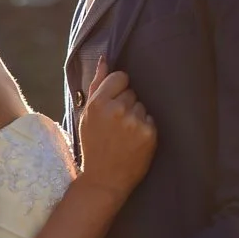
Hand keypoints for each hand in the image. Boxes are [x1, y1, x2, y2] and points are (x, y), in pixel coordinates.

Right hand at [77, 61, 155, 198]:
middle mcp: (117, 110)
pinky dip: (145, 128)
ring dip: (136, 116)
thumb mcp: (87, 115)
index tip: (112, 103)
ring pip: (142, 105)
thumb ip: (96, 85)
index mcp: (98, 103)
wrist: (104, 178)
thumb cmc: (93, 144)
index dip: (117, 89)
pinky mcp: (149, 133)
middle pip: (132, 92)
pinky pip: (151, 119)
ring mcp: (134, 122)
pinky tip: (134, 140)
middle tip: (116, 124)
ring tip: (125, 133)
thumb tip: (104, 59)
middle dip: (126, 104)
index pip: (120, 77)